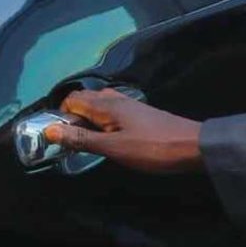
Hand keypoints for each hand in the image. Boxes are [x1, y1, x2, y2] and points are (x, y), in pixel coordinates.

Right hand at [43, 88, 203, 173]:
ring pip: (98, 106)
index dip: (60, 116)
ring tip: (89, 142)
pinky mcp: (139, 114)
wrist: (195, 146)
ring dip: (88, 120)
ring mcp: (129, 105)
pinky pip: (112, 112)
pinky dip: (103, 123)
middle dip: (72, 117)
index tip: (60, 137)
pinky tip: (110, 139)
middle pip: (83, 100)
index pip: (71, 100)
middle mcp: (114, 99)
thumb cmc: (152, 148)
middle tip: (73, 142)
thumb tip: (49, 131)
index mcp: (105, 104)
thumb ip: (82, 139)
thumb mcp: (114, 148)